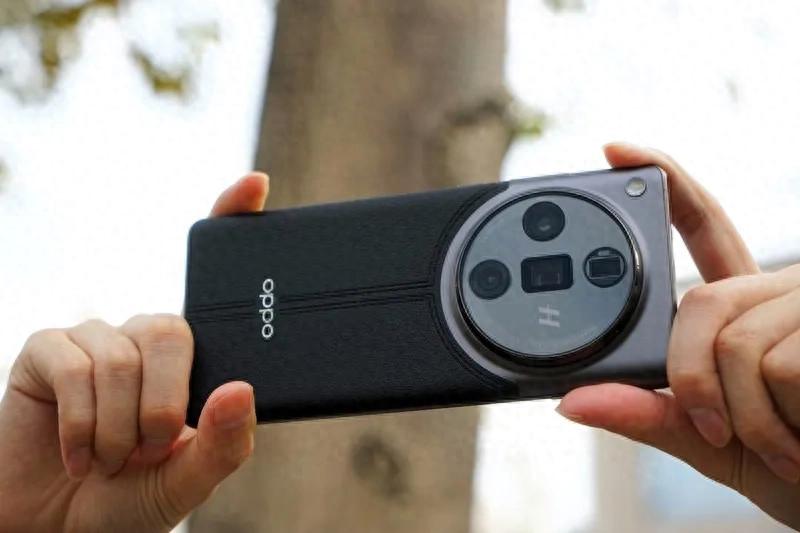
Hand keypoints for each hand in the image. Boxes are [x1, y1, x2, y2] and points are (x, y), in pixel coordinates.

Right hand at [0, 173, 268, 531]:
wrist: (58, 528)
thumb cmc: (131, 499)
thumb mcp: (189, 480)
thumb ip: (222, 444)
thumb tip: (240, 388)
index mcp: (194, 359)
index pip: (217, 282)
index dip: (233, 223)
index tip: (256, 183)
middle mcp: (148, 338)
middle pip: (174, 329)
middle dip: (165, 404)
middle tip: (151, 447)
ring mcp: (97, 339)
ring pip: (124, 357)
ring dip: (119, 428)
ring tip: (112, 460)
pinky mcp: (48, 350)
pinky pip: (76, 367)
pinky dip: (82, 426)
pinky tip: (79, 455)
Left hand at [557, 143, 799, 528]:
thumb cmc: (791, 466)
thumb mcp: (710, 440)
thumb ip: (650, 414)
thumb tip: (570, 401)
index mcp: (746, 306)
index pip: (703, 229)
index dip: (666, 182)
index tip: (615, 148)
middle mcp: (781, 291)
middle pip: (698, 303)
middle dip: (691, 377)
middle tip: (717, 430)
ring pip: (735, 342)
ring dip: (746, 418)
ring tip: (784, 446)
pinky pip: (776, 367)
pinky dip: (778, 426)